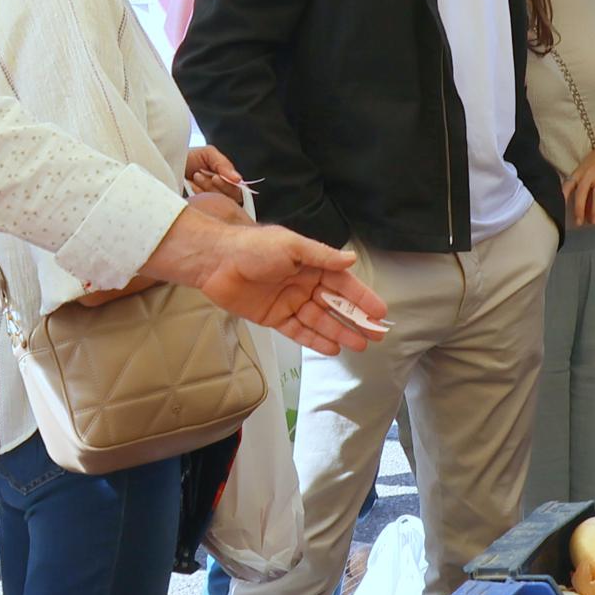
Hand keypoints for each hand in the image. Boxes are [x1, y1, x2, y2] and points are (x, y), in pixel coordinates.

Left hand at [154, 210, 391, 353]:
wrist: (215, 262)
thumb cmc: (253, 248)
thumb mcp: (291, 246)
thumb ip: (322, 256)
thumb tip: (351, 259)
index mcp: (310, 264)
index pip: (343, 283)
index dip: (361, 297)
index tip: (380, 312)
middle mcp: (303, 284)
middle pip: (335, 305)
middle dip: (356, 320)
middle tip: (377, 334)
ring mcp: (289, 302)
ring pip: (320, 321)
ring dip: (340, 332)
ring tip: (360, 346)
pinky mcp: (274, 318)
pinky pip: (299, 332)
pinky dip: (315, 340)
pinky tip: (333, 348)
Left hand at [183, 145, 246, 203]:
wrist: (166, 162)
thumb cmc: (186, 158)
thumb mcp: (207, 154)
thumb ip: (223, 164)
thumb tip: (238, 179)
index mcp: (225, 180)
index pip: (237, 190)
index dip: (228, 185)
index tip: (215, 177)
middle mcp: (220, 193)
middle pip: (230, 200)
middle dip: (214, 186)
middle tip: (202, 175)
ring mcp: (210, 202)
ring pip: (217, 203)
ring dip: (205, 188)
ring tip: (195, 176)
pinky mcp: (199, 209)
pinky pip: (205, 208)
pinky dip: (197, 195)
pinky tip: (190, 185)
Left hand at [559, 145, 594, 228]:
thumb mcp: (584, 172)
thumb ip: (581, 190)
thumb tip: (579, 213)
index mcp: (580, 172)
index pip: (569, 185)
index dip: (564, 197)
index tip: (560, 210)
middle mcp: (590, 172)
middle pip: (583, 190)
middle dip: (580, 207)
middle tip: (579, 223)